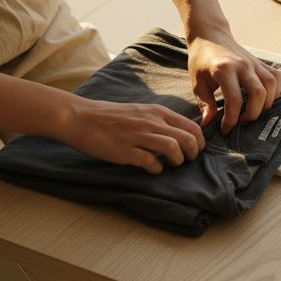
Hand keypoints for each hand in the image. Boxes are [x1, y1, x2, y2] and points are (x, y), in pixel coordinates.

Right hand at [59, 98, 203, 174]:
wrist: (81, 117)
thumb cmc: (111, 117)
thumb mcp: (141, 111)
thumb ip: (160, 121)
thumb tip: (180, 135)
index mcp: (157, 112)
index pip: (192, 127)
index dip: (199, 143)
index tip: (193, 151)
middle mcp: (151, 122)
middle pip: (188, 139)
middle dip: (192, 155)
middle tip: (185, 162)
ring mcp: (138, 136)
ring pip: (173, 149)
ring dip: (177, 162)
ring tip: (170, 165)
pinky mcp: (125, 151)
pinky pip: (151, 162)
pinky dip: (156, 169)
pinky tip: (151, 169)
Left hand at [187, 30, 280, 133]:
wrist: (210, 36)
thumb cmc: (201, 60)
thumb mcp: (196, 82)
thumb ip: (204, 103)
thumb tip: (208, 123)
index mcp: (223, 70)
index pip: (234, 100)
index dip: (231, 119)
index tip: (225, 129)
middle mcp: (242, 65)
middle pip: (258, 93)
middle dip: (253, 113)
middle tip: (242, 121)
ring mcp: (253, 62)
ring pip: (270, 85)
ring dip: (265, 103)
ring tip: (253, 111)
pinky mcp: (260, 62)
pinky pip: (275, 77)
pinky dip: (274, 91)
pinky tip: (263, 99)